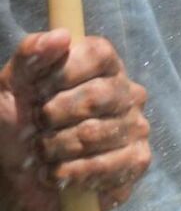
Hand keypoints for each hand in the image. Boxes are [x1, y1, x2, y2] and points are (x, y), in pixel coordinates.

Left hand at [0, 31, 149, 210]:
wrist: (15, 175)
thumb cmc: (17, 124)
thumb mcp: (11, 86)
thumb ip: (30, 55)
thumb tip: (61, 35)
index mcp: (102, 66)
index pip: (98, 54)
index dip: (63, 73)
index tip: (37, 91)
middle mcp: (127, 92)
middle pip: (97, 96)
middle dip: (52, 117)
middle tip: (37, 127)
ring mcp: (136, 126)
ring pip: (94, 134)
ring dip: (55, 149)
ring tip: (44, 153)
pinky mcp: (137, 160)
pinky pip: (107, 165)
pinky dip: (71, 173)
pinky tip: (59, 173)